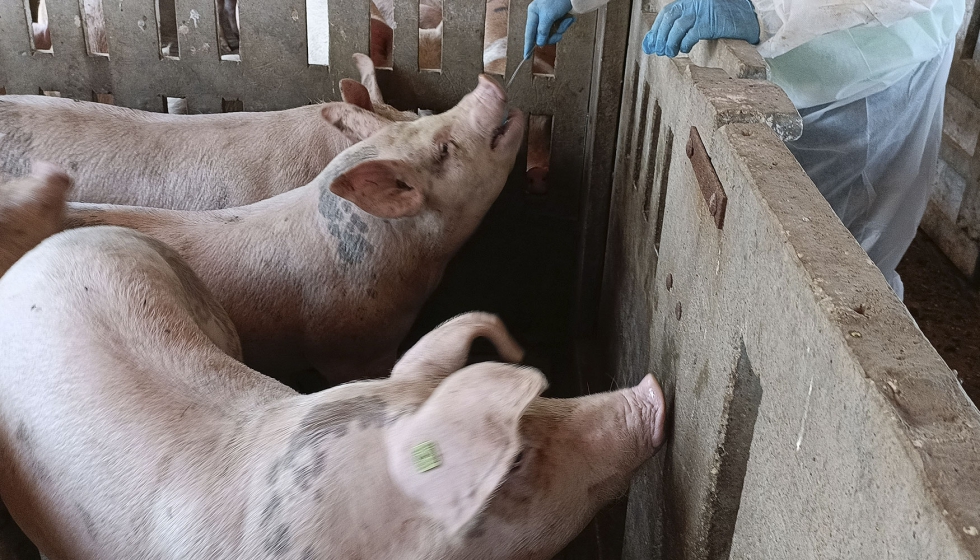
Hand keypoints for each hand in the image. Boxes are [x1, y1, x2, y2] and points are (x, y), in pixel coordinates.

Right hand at [524, 0, 575, 58]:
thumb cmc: (557, 0)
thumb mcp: (548, 16)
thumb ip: (542, 31)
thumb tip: (539, 43)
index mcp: (533, 14)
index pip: (529, 33)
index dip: (528, 45)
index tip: (527, 57)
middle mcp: (540, 16)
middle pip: (543, 35)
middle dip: (553, 36)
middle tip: (559, 35)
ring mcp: (549, 17)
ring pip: (553, 32)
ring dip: (562, 29)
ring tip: (567, 20)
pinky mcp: (558, 17)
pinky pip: (560, 27)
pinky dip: (566, 24)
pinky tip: (569, 18)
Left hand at [642, 0, 758, 57]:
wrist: (748, 18)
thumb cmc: (723, 20)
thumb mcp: (700, 18)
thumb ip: (682, 26)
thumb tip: (657, 43)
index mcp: (689, 1)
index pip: (666, 13)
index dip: (655, 29)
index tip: (649, 44)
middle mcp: (694, 3)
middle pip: (669, 19)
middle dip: (660, 36)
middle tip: (658, 51)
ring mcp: (703, 11)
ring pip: (678, 26)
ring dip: (670, 42)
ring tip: (670, 53)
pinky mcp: (711, 22)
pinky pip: (692, 34)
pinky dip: (685, 43)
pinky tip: (685, 49)